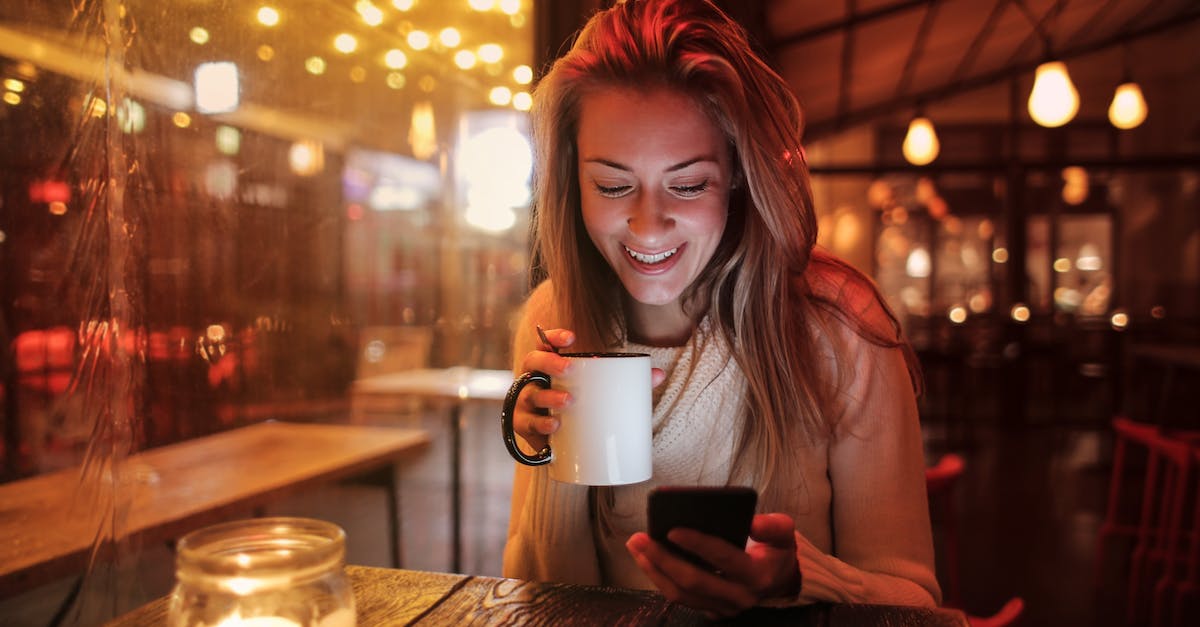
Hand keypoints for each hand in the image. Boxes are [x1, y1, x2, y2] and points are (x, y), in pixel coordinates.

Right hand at [512, 326, 665, 453]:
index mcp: (549, 364)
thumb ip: (625, 380)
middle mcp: (532, 379)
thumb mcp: (595, 390)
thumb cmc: (574, 404)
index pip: (545, 342)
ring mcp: (525, 403)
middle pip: (533, 362)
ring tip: (568, 401)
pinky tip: (554, 426)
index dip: (553, 336)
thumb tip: (658, 374)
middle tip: (569, 368)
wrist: (554, 439)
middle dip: (549, 363)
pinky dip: (541, 425)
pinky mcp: (525, 427)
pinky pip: (527, 424)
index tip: (571, 338)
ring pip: (530, 394)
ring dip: (548, 396)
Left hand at [625, 513, 800, 617]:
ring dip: (654, 569)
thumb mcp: (785, 534)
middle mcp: (738, 596)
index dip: (698, 544)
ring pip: (681, 594)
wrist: (779, 580)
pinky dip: (659, 578)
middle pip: (694, 580)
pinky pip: (679, 598)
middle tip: (640, 537)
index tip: (672, 529)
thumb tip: (753, 523)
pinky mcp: (710, 610)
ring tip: (636, 545)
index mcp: (757, 575)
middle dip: (663, 558)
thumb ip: (774, 526)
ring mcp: (722, 608)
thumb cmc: (776, 551)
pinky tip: (645, 558)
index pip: (723, 558)